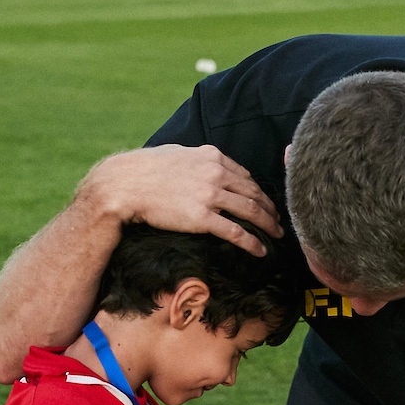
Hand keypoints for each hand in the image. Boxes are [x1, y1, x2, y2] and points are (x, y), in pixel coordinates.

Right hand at [82, 145, 281, 254]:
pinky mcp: (202, 217)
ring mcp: (211, 195)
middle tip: (280, 221)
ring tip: (277, 235)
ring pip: (251, 211)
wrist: (125, 185)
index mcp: (212, 156)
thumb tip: (204, 162)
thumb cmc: (145, 169)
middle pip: (254, 193)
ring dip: (268, 225)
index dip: (260, 191)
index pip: (246, 176)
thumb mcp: (177, 153)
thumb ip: (196, 159)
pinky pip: (236, 232)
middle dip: (271, 208)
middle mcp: (216, 173)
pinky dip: (252, 242)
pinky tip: (260, 250)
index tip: (267, 202)